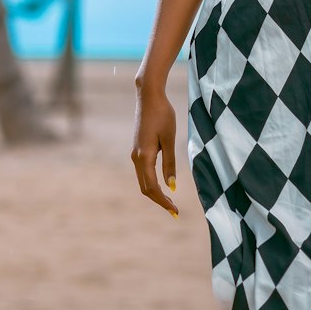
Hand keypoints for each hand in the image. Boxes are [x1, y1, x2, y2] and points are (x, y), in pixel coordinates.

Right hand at [131, 80, 178, 217]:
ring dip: (155, 193)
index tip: (175, 212)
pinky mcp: (137, 149)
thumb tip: (172, 186)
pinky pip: (143, 172)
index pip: (152, 187)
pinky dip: (152, 183)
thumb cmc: (163, 115)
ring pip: (143, 181)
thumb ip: (170, 163)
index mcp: (144, 157)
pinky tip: (163, 185)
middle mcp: (136, 158)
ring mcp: (134, 154)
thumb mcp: (170, 139)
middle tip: (175, 211)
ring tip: (171, 201)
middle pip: (145, 188)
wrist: (148, 97)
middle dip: (159, 201)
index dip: (163, 201)